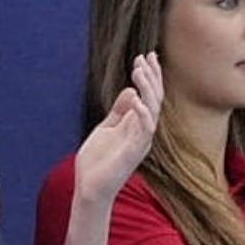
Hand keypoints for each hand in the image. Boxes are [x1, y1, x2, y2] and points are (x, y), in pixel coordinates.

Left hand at [75, 52, 159, 205]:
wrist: (90, 188)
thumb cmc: (97, 162)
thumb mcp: (106, 128)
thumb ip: (119, 111)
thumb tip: (130, 90)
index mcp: (137, 125)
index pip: (149, 96)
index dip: (150, 76)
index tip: (146, 56)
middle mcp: (143, 132)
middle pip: (155, 99)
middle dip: (151, 77)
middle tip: (145, 57)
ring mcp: (140, 142)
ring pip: (152, 110)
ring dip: (147, 89)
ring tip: (138, 70)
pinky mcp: (134, 152)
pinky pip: (144, 130)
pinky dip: (142, 113)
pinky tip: (136, 98)